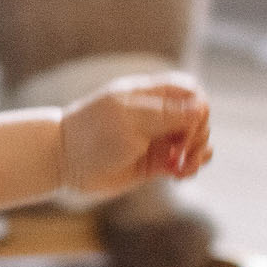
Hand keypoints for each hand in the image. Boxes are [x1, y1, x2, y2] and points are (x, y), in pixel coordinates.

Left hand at [58, 74, 211, 196]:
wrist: (64, 162)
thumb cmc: (93, 134)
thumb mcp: (129, 120)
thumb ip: (165, 114)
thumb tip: (202, 108)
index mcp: (148, 94)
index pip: (190, 91)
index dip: (198, 107)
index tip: (188, 126)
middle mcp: (156, 114)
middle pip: (197, 117)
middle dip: (198, 134)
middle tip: (181, 151)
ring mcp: (157, 138)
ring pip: (195, 140)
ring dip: (198, 152)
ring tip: (183, 167)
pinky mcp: (155, 162)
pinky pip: (186, 161)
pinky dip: (191, 166)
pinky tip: (181, 174)